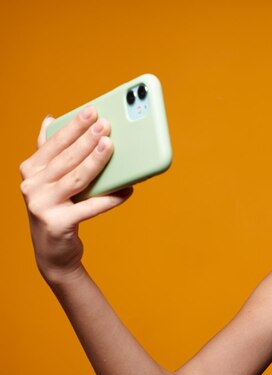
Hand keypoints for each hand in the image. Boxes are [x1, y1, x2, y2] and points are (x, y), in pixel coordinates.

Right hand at [19, 107, 132, 283]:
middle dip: (87, 139)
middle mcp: (32, 186)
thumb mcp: (49, 179)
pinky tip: (127, 189)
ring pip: (76, 179)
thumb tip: (50, 118)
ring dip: (96, 161)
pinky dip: (110, 198)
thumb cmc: (58, 208)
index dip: (74, 126)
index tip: (92, 111)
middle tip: (106, 124)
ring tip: (112, 146)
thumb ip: (50, 152)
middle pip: (66, 158)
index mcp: (30, 170)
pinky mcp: (58, 224)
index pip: (54, 143)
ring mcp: (42, 205)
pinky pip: (90, 207)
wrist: (53, 251)